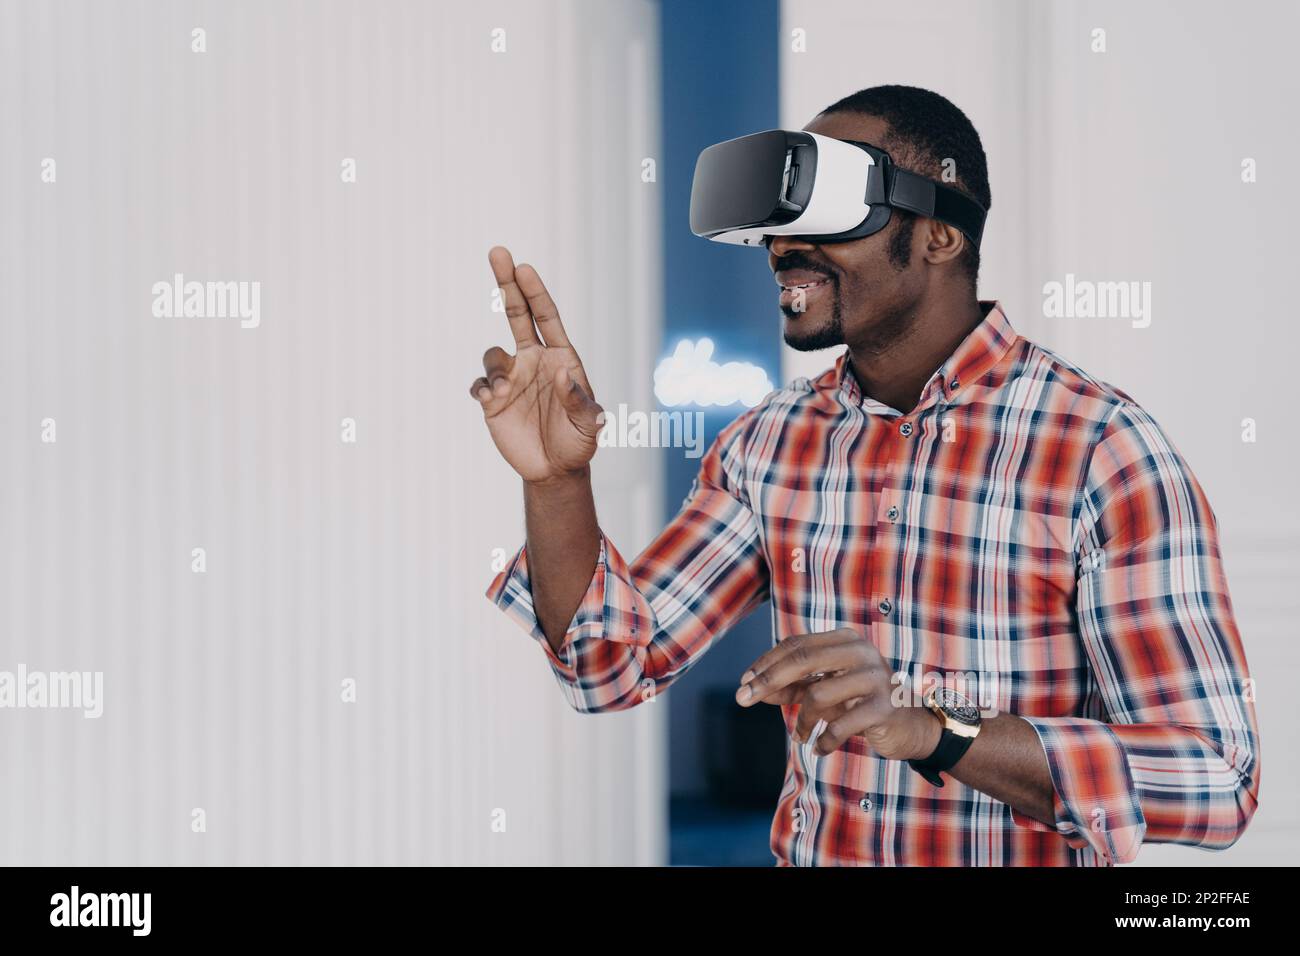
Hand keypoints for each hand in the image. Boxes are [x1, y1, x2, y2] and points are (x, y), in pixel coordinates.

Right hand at [470, 246, 603, 482]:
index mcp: (560, 358)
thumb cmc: (579, 442)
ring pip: (493, 355)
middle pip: (515, 313)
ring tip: (505, 390)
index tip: (524, 267)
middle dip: (506, 283)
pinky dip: (482, 387)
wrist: (555, 469)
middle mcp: (533, 361)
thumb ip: (578, 400)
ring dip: (496, 367)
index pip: (545, 316)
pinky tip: (490, 399)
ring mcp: (512, 379)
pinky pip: (480, 385)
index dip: (534, 291)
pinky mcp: (493, 401)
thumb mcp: (589, 424)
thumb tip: (561, 375)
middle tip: (498, 251)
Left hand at [735, 627, 941, 758]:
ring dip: (802, 720)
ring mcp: (874, 678)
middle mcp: (861, 652)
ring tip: (800, 736)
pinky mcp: (883, 707)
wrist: (911, 727)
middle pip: (803, 660)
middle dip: (768, 681)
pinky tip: (818, 749)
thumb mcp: (824, 692)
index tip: (744, 681)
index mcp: (845, 640)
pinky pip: (840, 725)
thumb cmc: (860, 704)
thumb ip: (793, 687)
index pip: (796, 645)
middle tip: (743, 699)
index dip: (766, 662)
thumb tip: (754, 689)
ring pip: (818, 694)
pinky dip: (824, 741)